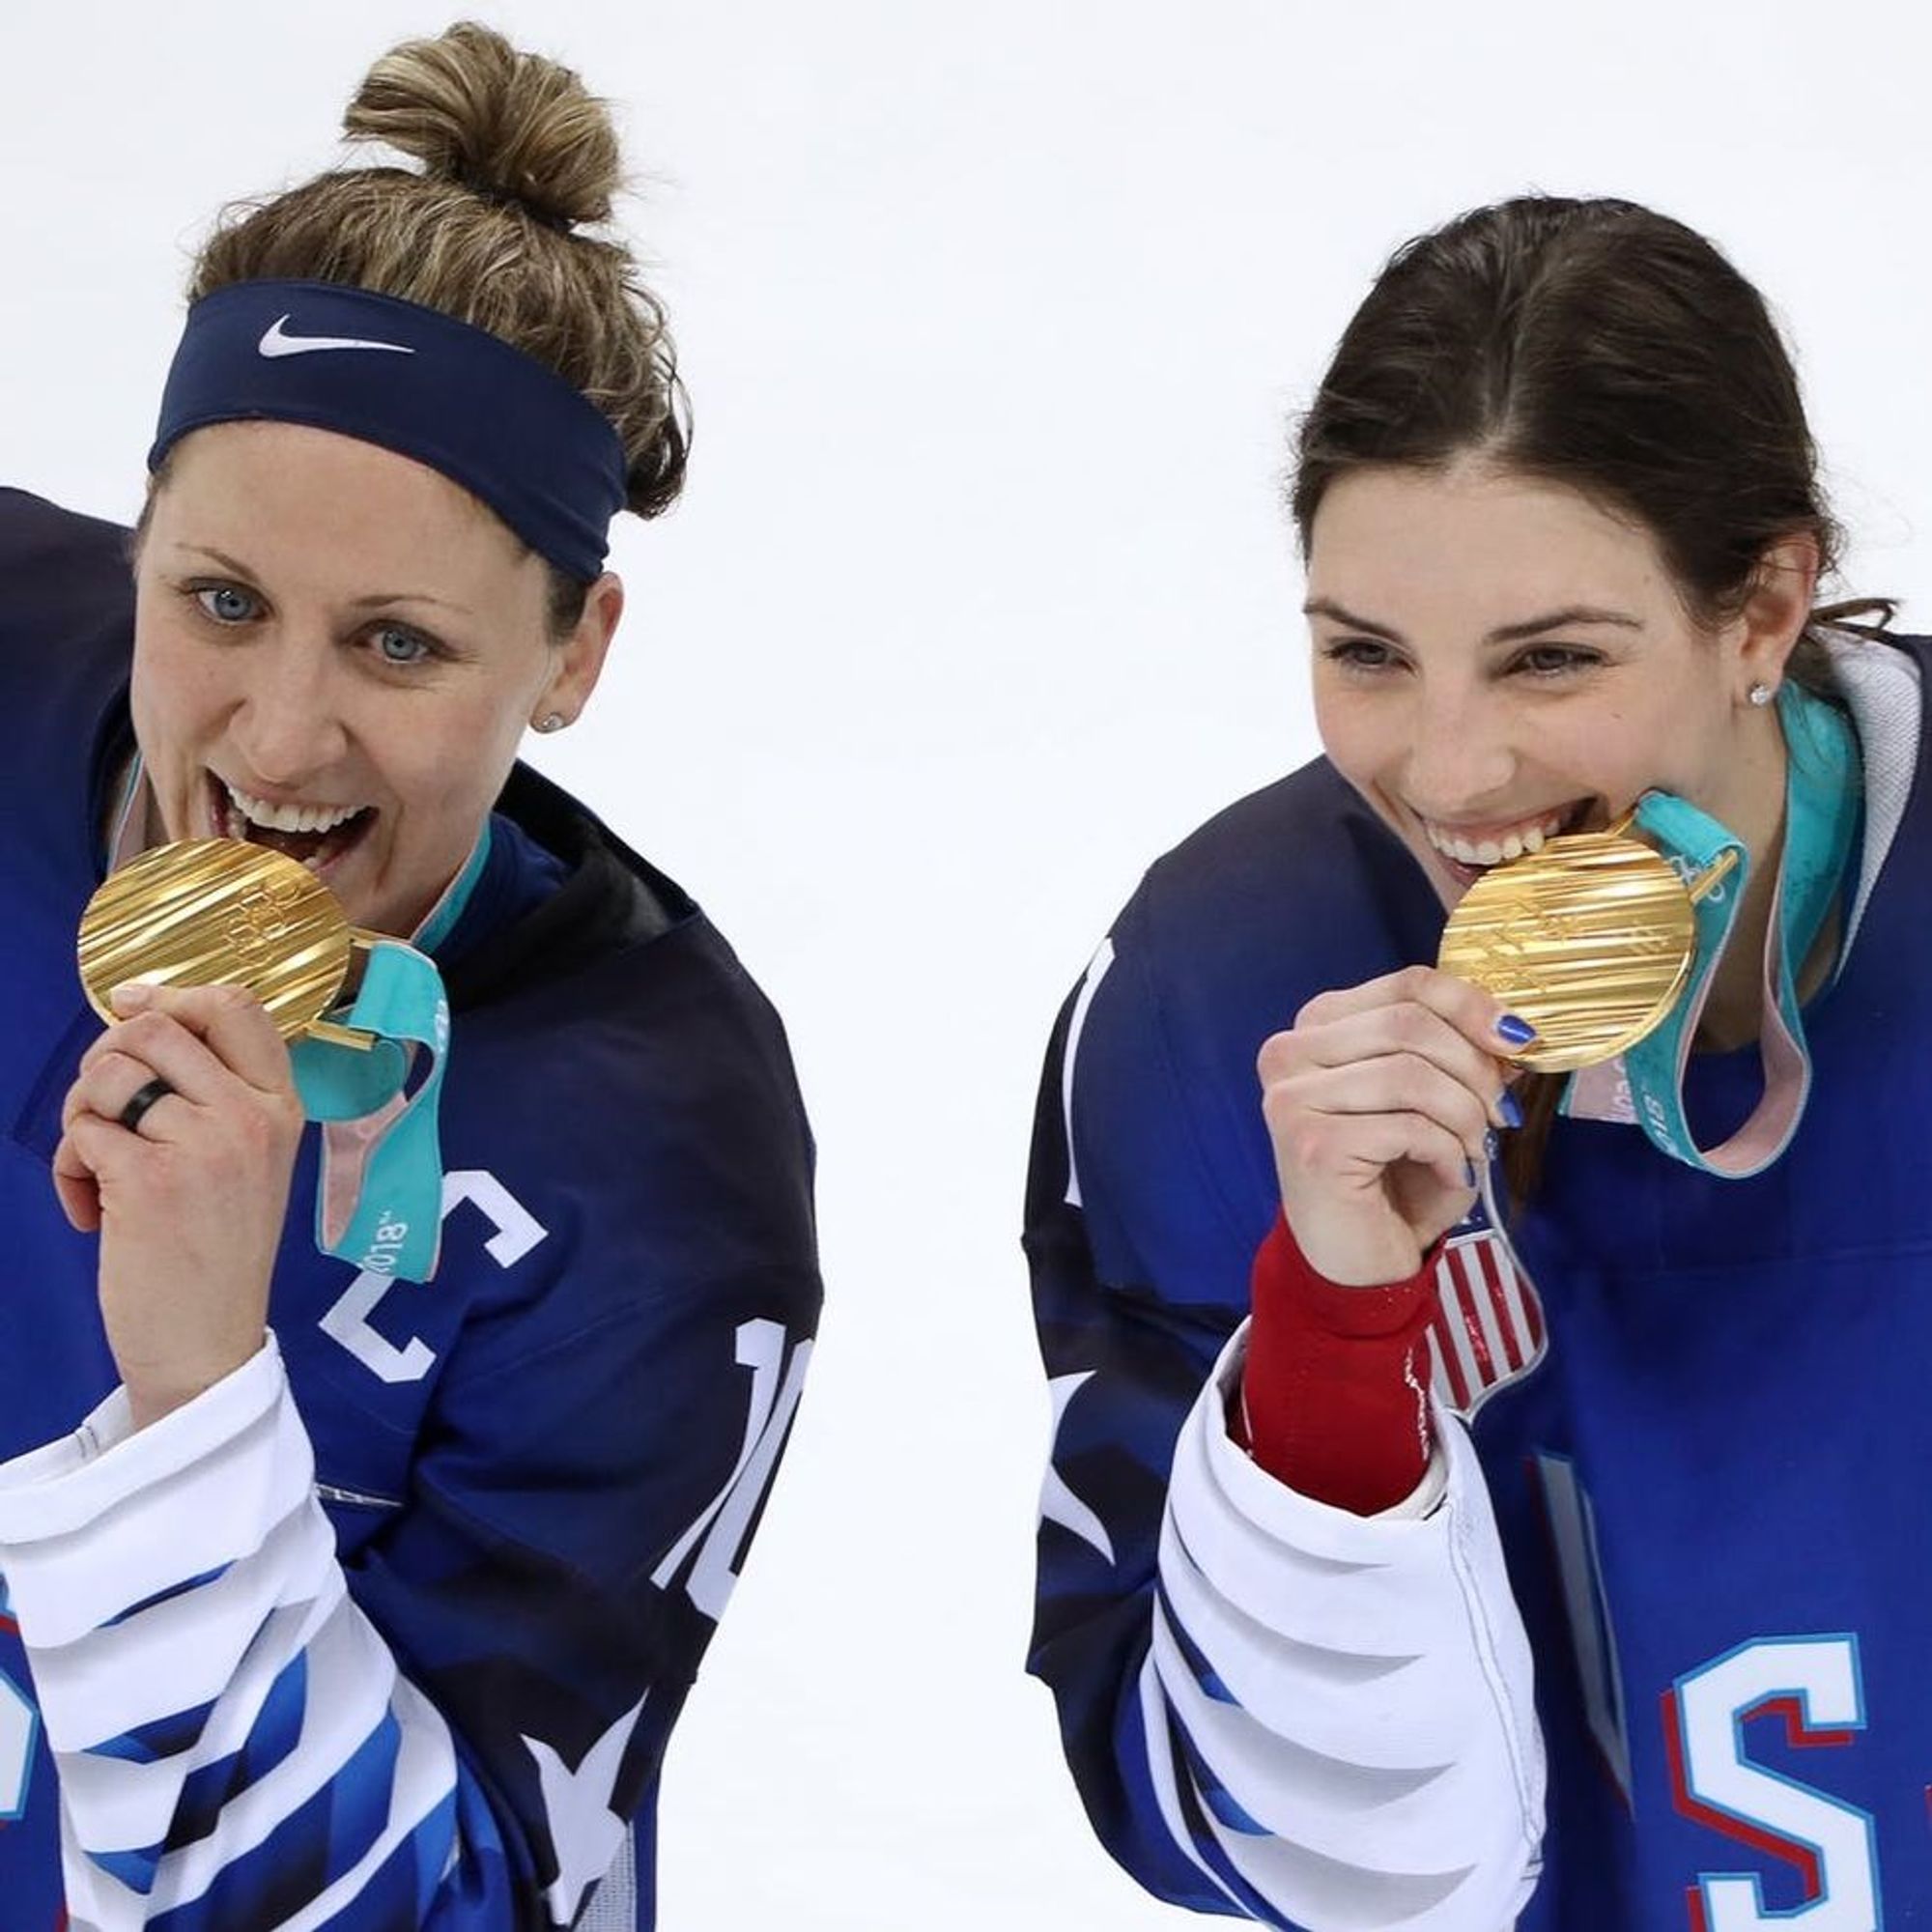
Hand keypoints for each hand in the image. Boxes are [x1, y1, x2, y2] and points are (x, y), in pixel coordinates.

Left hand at [53, 982, 303, 1428]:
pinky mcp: (149, 1179)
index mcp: (282, 1106)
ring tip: (97, 1164)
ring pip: (110, 1074)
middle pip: (156, 1028)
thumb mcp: (248, 1162)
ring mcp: (204, 1144)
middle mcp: (250, 1115)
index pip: (237, 1006)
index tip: (131, 1006)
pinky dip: (70, 1167)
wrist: (208, 1343)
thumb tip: (142, 1025)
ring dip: (83, 1114)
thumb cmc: (218, 1253)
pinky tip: (91, 1210)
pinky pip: (82, 1131)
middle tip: (105, 1113)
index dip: (172, 993)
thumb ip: (217, 1096)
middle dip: (107, 1061)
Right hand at [1256, 965, 1525, 1286]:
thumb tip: (1511, 1032)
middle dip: (1475, 1069)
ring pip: (1414, 1075)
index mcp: (1319, 1026)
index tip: (1516, 1041)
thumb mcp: (1431, 1103)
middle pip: (1411, 1023)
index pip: (1408, 984)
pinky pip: (1411, 1127)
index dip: (1473, 1006)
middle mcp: (1290, 1052)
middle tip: (1502, 1113)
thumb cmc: (1394, 1179)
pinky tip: (1449, 1175)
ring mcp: (1293, 1098)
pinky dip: (1449, 1152)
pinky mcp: (1312, 1143)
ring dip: (1466, 1116)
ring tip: (1474, 1150)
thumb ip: (1457, 1057)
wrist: (1356, 1262)